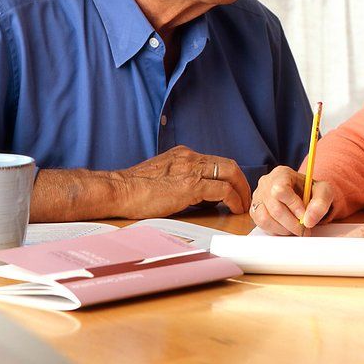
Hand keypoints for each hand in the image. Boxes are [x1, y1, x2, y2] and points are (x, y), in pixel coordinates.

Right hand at [114, 146, 251, 216]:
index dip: (229, 175)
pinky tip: (233, 208)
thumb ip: (181, 180)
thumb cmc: (133, 189)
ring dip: (241, 190)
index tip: (234, 188)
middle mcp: (190, 157)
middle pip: (228, 164)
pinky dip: (233, 198)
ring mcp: (191, 169)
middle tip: (245, 196)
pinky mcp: (190, 185)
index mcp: (183, 155)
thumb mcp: (162, 177)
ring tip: (243, 204)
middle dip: (241, 181)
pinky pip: (222, 189)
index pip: (215, 161)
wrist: (118, 190)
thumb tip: (200, 196)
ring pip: (229, 173)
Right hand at [250, 165, 333, 235]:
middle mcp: (266, 183)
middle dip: (291, 223)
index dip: (293, 206)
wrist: (304, 195)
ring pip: (265, 218)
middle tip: (304, 230)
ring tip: (295, 229)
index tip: (304, 217)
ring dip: (283, 229)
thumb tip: (308, 220)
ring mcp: (258, 197)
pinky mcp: (254, 210)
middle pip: (274, 208)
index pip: (281, 190)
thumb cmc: (311, 191)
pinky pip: (261, 224)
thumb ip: (321, 203)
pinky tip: (286, 228)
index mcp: (282, 173)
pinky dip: (275, 230)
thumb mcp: (324, 191)